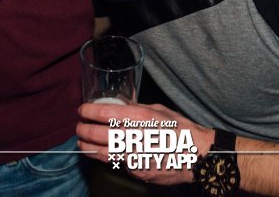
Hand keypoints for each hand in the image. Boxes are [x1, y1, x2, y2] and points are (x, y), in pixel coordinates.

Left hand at [77, 101, 211, 186]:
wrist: (200, 157)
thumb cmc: (182, 130)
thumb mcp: (160, 111)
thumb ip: (138, 109)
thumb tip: (118, 107)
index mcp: (144, 118)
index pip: (108, 113)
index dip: (90, 111)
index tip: (82, 110)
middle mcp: (138, 138)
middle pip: (101, 134)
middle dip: (85, 130)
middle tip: (78, 127)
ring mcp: (138, 158)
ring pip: (104, 153)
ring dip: (89, 147)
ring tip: (82, 141)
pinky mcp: (138, 173)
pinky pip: (118, 163)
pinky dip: (108, 157)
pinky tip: (102, 152)